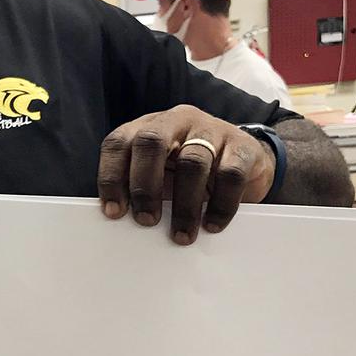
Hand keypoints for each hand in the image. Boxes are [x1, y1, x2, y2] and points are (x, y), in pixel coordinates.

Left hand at [97, 104, 274, 244]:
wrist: (244, 160)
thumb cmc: (188, 172)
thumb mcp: (160, 174)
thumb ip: (139, 188)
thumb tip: (121, 220)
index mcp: (147, 127)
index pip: (119, 143)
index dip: (111, 176)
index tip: (114, 212)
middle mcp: (176, 121)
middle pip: (151, 142)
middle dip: (145, 185)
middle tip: (146, 221)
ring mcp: (210, 129)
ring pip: (192, 162)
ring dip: (184, 206)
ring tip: (181, 235)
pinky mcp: (242, 146)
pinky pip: (230, 175)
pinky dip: (220, 206)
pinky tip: (212, 225)